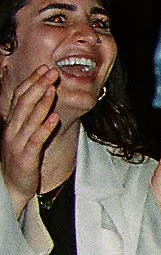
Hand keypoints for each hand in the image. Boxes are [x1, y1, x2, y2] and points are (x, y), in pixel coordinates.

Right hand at [2, 66, 59, 219]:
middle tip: (52, 72)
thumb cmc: (20, 158)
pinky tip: (54, 117)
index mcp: (11, 122)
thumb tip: (36, 95)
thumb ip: (29, 116)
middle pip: (24, 103)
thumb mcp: (23, 134)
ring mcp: (17, 142)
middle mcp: (12, 129)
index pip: (19, 96)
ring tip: (52, 88)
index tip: (44, 68)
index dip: (31, 81)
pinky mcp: (25, 156)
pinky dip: (45, 127)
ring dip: (42, 102)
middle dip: (38, 86)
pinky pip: (36, 139)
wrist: (12, 186)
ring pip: (30, 118)